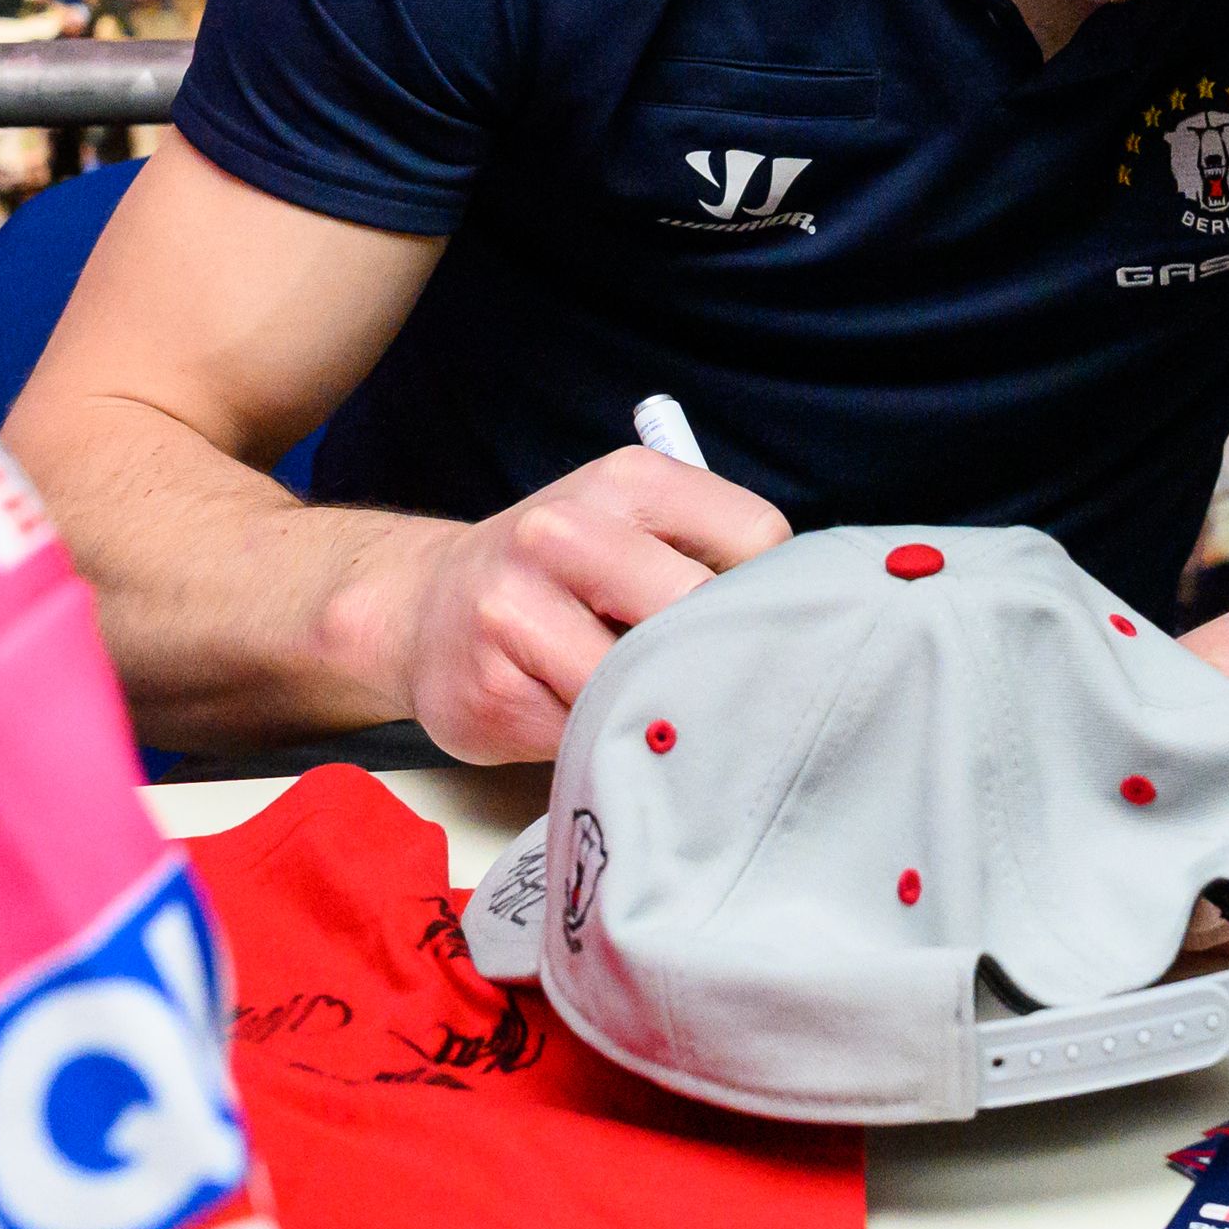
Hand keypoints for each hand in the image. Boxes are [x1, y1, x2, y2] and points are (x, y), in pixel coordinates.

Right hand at [376, 447, 792, 763]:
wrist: (422, 608)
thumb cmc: (557, 573)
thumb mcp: (630, 524)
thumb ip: (706, 556)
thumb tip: (806, 621)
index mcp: (626, 482)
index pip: (756, 539)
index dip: (773, 595)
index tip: (770, 627)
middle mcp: (563, 533)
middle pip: (699, 612)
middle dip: (724, 660)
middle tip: (735, 691)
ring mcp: (518, 613)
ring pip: (644, 685)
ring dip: (666, 713)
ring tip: (663, 714)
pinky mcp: (493, 691)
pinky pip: (590, 737)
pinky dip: (612, 746)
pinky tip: (599, 729)